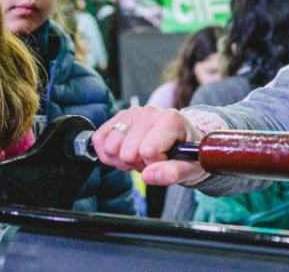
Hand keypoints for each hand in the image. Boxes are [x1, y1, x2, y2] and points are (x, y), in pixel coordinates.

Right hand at [92, 106, 206, 185]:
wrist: (183, 141)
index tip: (166, 160)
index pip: (148, 151)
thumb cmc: (188, 155)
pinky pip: (99, 139)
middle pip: (126, 153)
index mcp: (170, 120)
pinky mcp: (118, 117)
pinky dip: (108, 153)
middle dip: (138, 163)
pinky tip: (125, 153)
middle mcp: (149, 112)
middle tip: (153, 160)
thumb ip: (173, 173)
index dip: (156, 164)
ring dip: (123, 160)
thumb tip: (149, 176)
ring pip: (110, 147)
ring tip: (140, 156)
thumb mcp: (190, 169)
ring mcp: (132, 113)